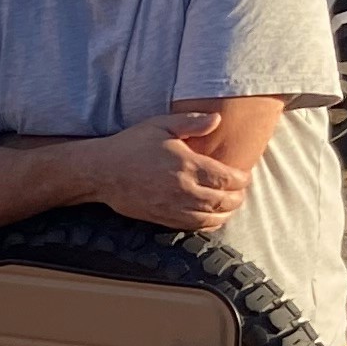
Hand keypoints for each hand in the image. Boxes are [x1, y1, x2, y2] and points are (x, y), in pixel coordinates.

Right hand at [96, 111, 251, 233]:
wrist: (103, 172)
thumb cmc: (131, 145)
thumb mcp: (161, 124)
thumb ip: (192, 122)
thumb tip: (217, 119)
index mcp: (187, 165)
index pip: (227, 178)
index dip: (241, 178)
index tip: (244, 174)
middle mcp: (184, 189)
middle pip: (224, 200)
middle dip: (238, 196)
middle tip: (241, 190)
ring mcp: (174, 207)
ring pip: (212, 217)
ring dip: (227, 212)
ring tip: (231, 204)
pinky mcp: (164, 218)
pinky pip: (195, 226)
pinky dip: (210, 224)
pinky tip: (213, 216)